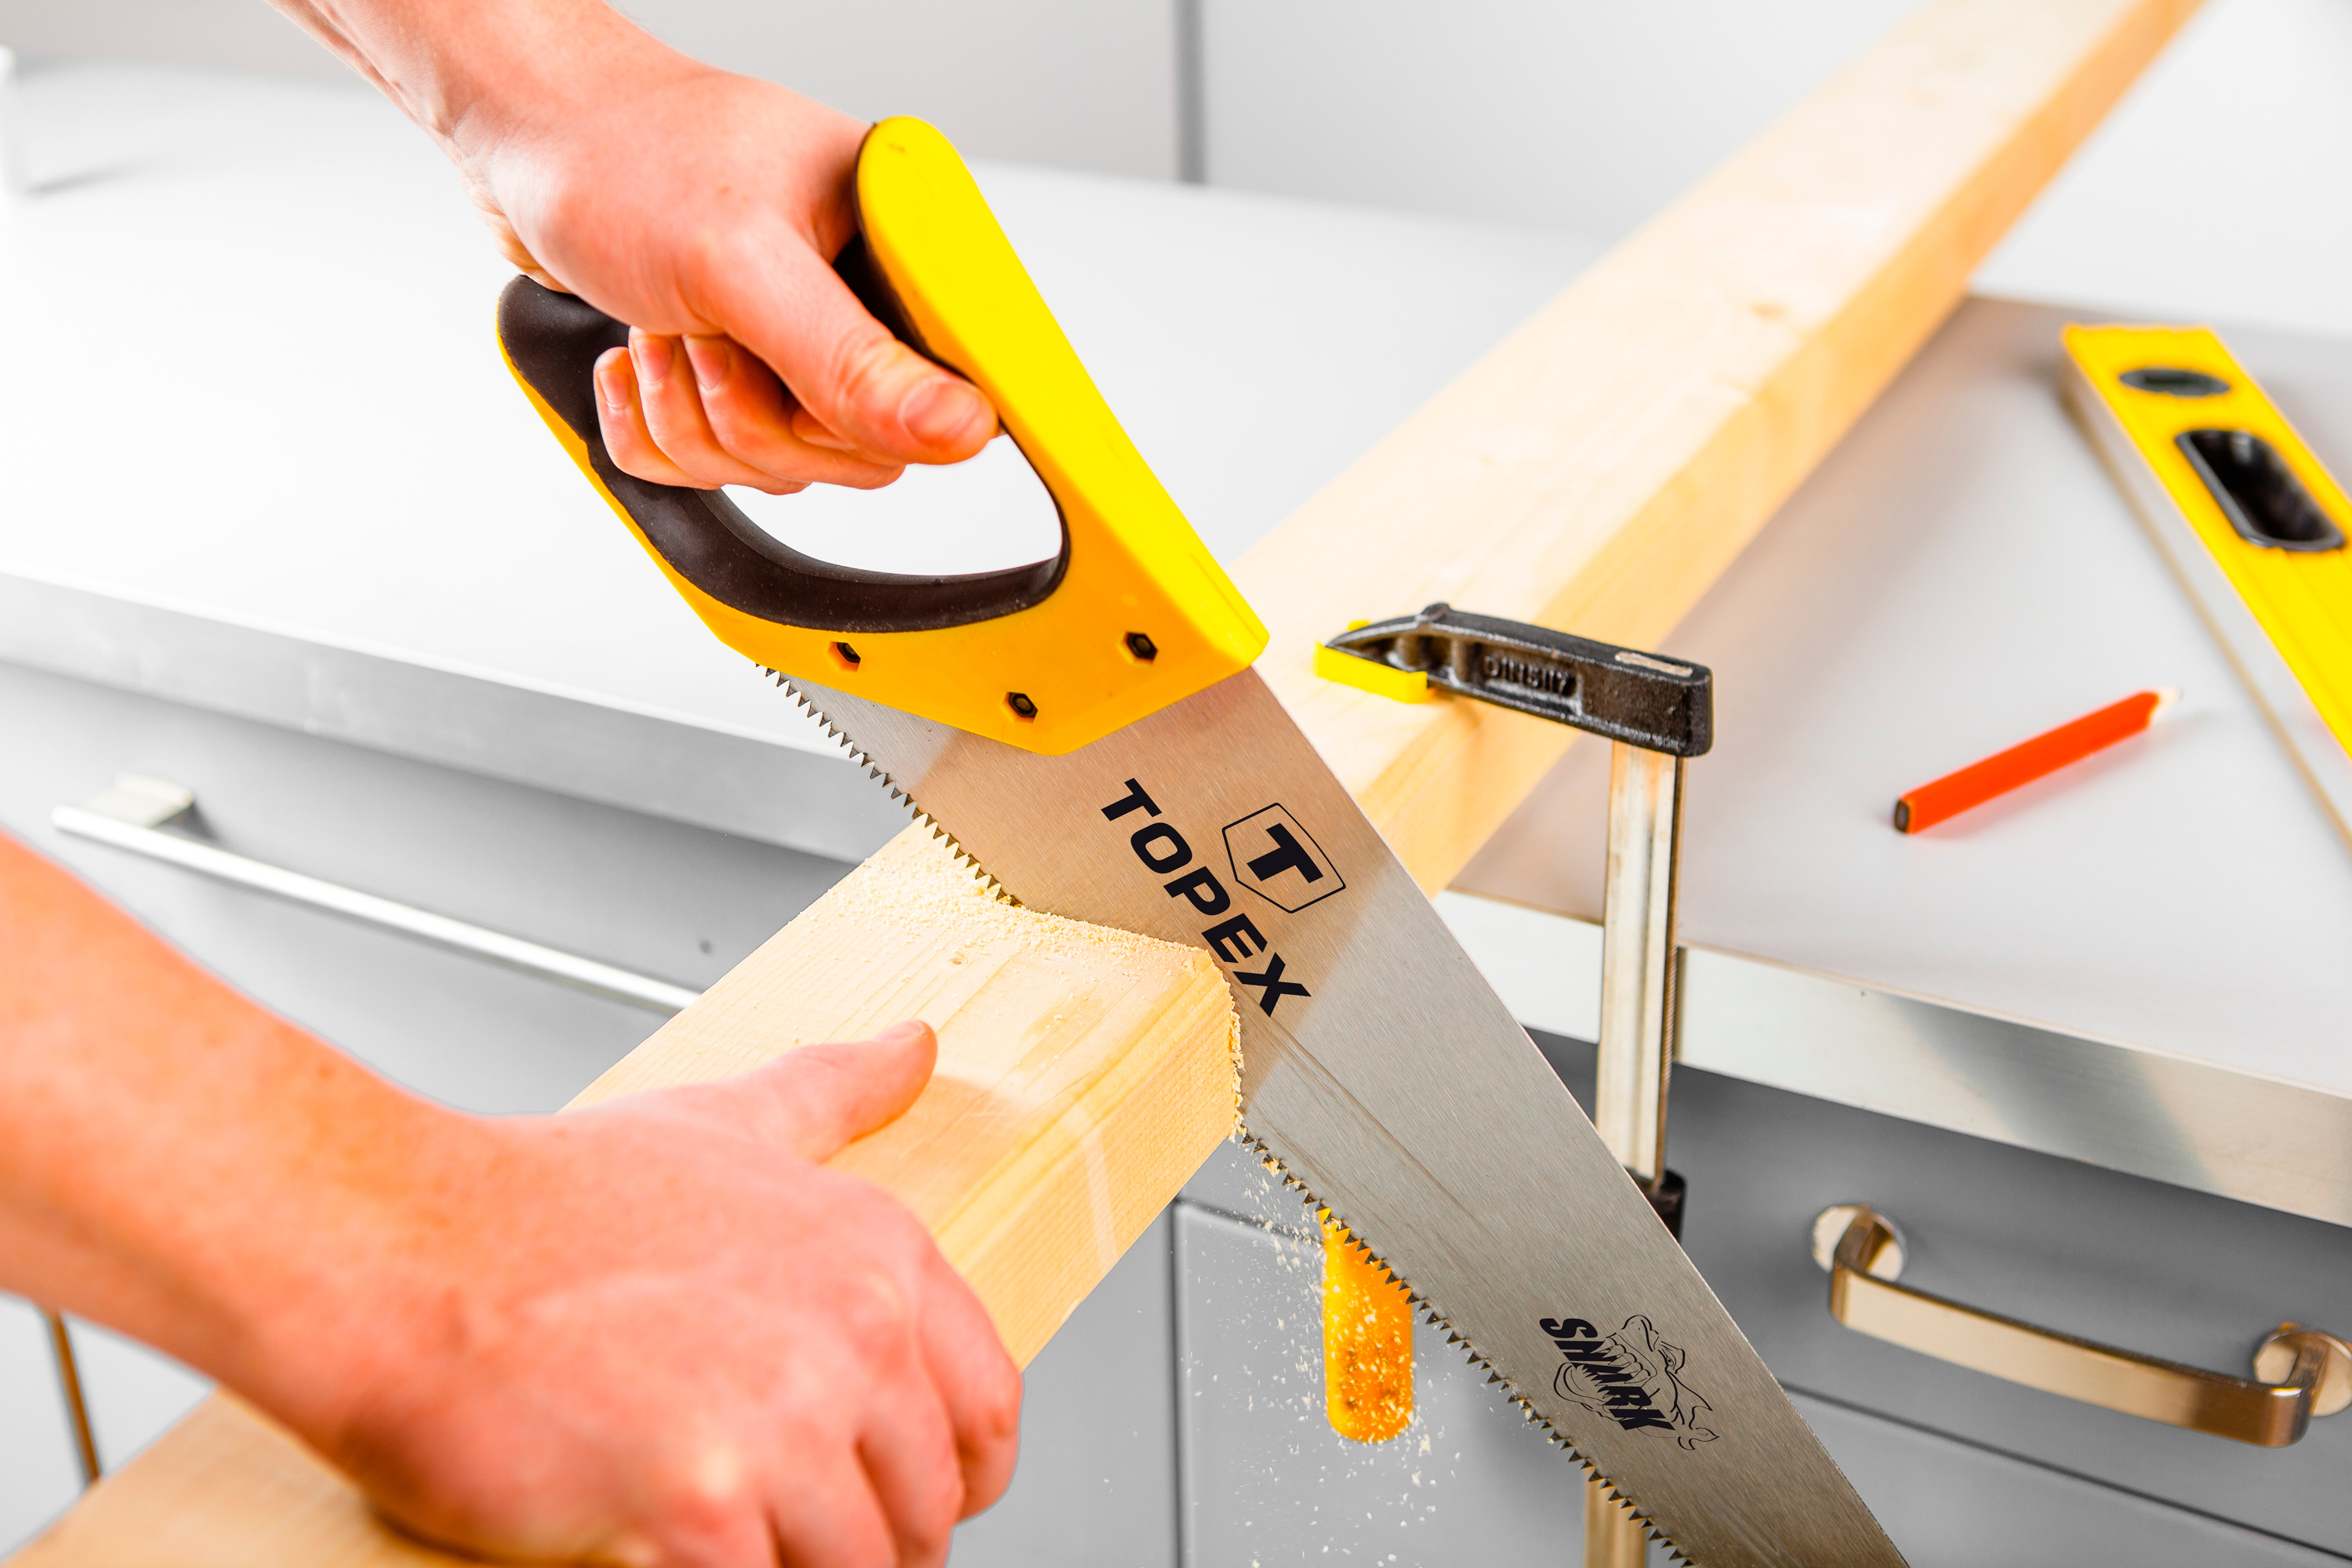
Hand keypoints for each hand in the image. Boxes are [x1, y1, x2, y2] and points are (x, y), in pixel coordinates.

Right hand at [294, 1022, 1020, 1567]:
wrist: (395, 1251)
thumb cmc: (538, 1200)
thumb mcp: (720, 1122)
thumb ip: (832, 1094)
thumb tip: (916, 1045)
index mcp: (877, 1255)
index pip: (988, 1410)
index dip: (956, 1473)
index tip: (908, 1495)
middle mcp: (854, 1334)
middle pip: (925, 1509)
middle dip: (869, 1540)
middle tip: (785, 1530)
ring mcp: (782, 1427)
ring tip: (725, 1547)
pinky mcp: (701, 1513)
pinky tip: (669, 1559)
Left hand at [457, 43, 998, 494]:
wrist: (527, 139)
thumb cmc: (623, 159)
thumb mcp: (740, 263)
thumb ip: (849, 359)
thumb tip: (960, 429)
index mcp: (903, 248)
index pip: (948, 399)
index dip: (863, 413)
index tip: (793, 377)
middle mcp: (865, 298)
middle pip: (857, 450)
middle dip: (751, 414)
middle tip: (706, 331)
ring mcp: (803, 343)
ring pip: (783, 467)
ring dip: (695, 418)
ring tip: (665, 327)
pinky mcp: (744, 375)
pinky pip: (720, 470)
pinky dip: (661, 430)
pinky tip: (642, 354)